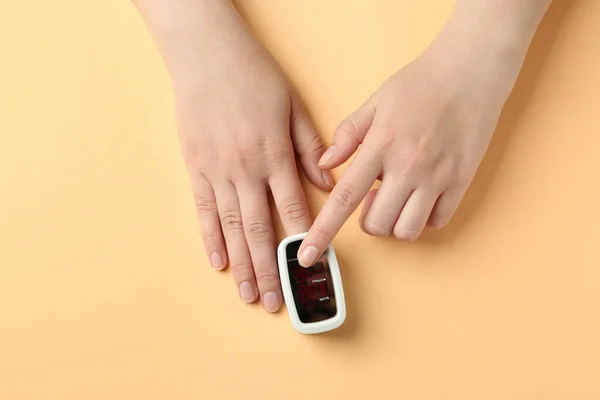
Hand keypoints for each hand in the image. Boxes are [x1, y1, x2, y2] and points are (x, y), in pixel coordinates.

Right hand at [136, 0, 331, 310]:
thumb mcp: (292, 106)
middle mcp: (246, 169)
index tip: (309, 270)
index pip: (292, 209)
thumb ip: (309, 147)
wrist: (207, 54)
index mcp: (274, 155)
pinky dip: (210, 239)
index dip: (302, 242)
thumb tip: (326, 181)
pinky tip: (219, 263)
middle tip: (276, 301)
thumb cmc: (254, 77)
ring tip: (249, 294)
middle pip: (259, 230)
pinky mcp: (195, 167)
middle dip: (270, 269)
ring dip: (242, 264)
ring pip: (231, 228)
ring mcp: (217, 171)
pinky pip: (203, 210)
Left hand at [297, 0, 551, 265]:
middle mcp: (408, 166)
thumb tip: (325, 165)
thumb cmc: (420, 83)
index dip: (323, 230)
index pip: (344, 198)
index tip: (308, 254)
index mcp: (380, 145)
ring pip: (407, 230)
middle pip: (376, 224)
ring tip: (399, 197)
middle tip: (374, 196)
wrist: (472, 70)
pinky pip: (438, 221)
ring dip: (396, 222)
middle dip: (368, 220)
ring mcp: (437, 176)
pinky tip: (423, 195)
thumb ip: (348, 135)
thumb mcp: (376, 101)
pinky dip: (425, 217)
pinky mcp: (462, 181)